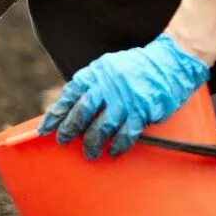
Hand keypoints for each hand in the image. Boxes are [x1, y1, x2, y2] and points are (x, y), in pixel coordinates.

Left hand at [39, 33, 209, 159]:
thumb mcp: (107, 68)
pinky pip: (126, 134)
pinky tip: (113, 151)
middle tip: (63, 141)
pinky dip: (118, 145)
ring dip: (92, 143)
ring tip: (89, 153)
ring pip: (102, 127)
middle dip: (70, 130)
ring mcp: (125, 99)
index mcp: (96, 74)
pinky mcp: (142, 111)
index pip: (70, 96)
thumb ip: (89, 86)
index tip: (45, 129)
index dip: (56, 114)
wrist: (170, 61)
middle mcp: (108, 86)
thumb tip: (67, 110)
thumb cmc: (134, 68)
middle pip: (82, 113)